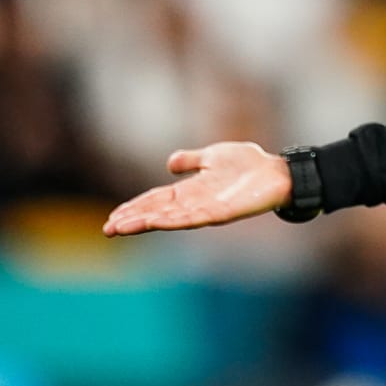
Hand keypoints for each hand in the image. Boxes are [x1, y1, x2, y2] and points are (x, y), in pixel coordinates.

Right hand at [103, 142, 291, 235]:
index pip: (156, 200)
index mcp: (191, 189)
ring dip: (145, 223)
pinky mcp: (221, 213)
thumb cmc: (249, 164)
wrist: (278, 172)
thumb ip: (192, 160)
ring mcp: (207, 209)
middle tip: (107, 230)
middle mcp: (195, 202)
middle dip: (133, 220)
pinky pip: (193, 218)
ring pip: (169, 219)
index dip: (135, 207)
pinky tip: (157, 222)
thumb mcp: (213, 155)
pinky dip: (174, 220)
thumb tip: (169, 164)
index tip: (113, 217)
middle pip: (157, 212)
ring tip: (122, 228)